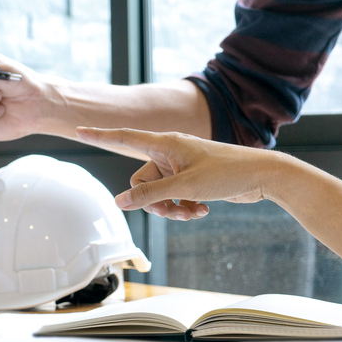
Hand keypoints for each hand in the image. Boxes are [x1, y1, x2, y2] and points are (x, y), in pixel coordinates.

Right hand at [75, 126, 283, 219]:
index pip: (124, 138)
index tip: (79, 129)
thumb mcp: (186, 186)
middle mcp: (170, 152)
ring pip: (158, 194)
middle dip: (153, 201)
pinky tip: (202, 210)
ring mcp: (180, 166)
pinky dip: (184, 206)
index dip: (100, 136)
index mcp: (166, 143)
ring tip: (193, 211)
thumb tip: (120, 202)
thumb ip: (151, 195)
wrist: (262, 176)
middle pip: (140, 181)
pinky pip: (173, 197)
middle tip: (175, 210)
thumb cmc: (227, 173)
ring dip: (171, 207)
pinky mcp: (191, 179)